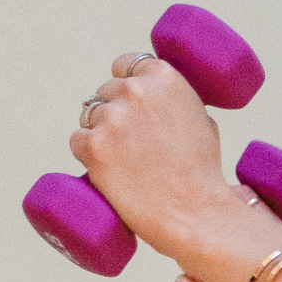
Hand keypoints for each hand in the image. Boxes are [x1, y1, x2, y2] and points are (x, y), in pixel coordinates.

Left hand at [67, 49, 228, 256]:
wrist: (198, 216)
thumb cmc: (203, 177)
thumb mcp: (202, 121)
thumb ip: (174, 100)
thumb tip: (155, 96)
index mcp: (164, 77)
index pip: (125, 66)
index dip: (127, 88)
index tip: (133, 110)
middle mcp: (136, 90)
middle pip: (106, 93)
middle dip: (116, 117)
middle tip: (138, 150)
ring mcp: (112, 117)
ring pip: (90, 117)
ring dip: (102, 137)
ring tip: (130, 166)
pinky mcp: (93, 145)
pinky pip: (78, 142)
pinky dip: (90, 157)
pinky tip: (114, 174)